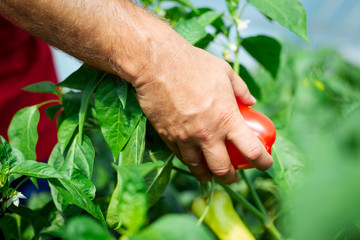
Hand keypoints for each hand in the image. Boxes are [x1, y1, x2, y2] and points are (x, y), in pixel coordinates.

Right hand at [133, 42, 272, 183]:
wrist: (158, 64)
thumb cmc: (194, 64)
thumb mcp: (225, 72)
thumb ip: (241, 90)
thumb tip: (251, 102)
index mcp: (227, 119)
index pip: (251, 151)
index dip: (263, 162)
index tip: (265, 164)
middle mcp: (207, 134)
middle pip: (223, 169)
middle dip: (232, 178)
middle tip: (234, 176)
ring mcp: (185, 138)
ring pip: (198, 168)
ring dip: (207, 175)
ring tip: (211, 175)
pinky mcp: (167, 137)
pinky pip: (180, 156)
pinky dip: (189, 161)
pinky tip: (192, 159)